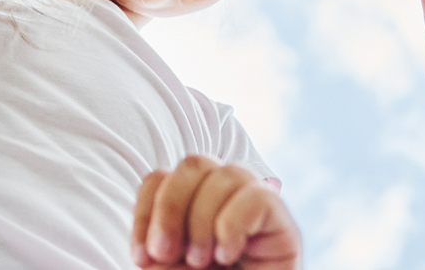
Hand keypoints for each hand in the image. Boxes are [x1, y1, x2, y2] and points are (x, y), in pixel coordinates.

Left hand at [131, 157, 300, 269]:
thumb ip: (160, 255)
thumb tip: (152, 246)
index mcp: (193, 208)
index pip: (162, 177)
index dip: (146, 210)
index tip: (141, 257)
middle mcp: (225, 199)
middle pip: (193, 164)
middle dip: (171, 207)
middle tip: (164, 253)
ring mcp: (255, 209)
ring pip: (225, 174)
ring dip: (201, 220)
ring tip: (200, 261)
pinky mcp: (283, 227)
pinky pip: (257, 197)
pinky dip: (232, 225)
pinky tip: (227, 255)